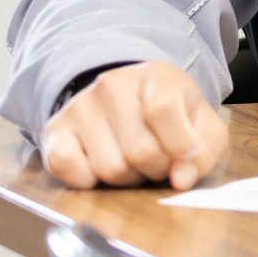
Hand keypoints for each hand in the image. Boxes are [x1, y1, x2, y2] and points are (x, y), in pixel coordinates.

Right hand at [41, 62, 228, 191]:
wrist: (126, 99)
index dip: (179, 145)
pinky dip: (88, 180)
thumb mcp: (201, 126)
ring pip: (110, 168)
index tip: (185, 153)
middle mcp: (112, 86)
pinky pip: (68, 169)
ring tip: (131, 160)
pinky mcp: (54, 131)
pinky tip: (100, 165)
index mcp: (156, 76)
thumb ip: (203, 151)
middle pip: (140, 151)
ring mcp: (79, 107)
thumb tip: (182, 179)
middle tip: (157, 160)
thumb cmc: (170, 116)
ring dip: (127, 177)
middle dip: (156, 168)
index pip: (162, 110)